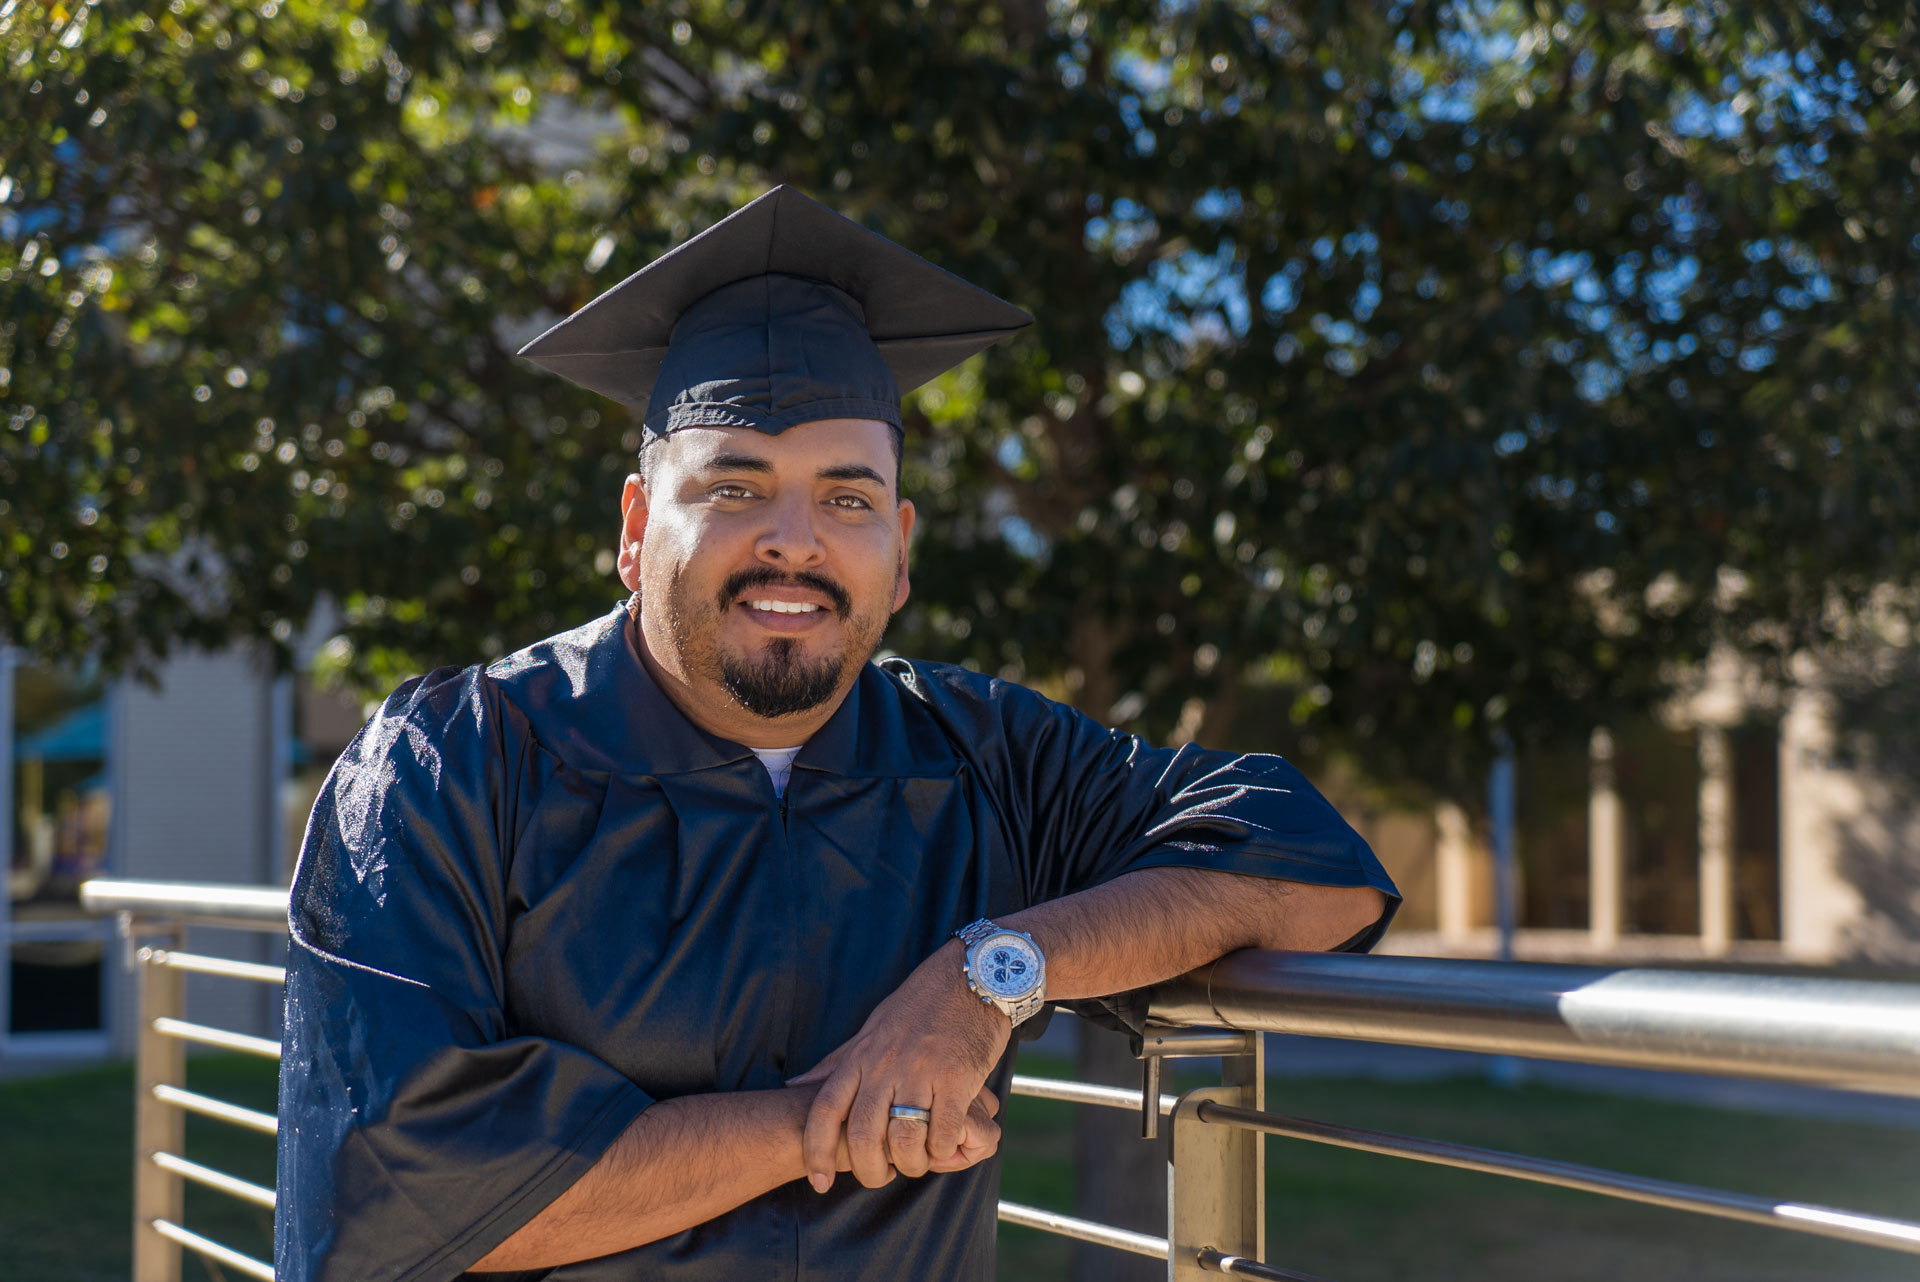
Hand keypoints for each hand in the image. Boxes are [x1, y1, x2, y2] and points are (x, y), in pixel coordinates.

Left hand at [792, 941, 1012, 1189]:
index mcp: (862, 1055)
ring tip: (917, 1162)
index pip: (825, 1109)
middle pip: (862, 1134)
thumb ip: (836, 1062)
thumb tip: (793, 1086)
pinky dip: (941, 1150)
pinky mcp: (957, 1079)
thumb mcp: (872, 1028)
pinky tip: (944, 1146)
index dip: (816, 1150)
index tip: (819, 1181)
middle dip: (868, 1170)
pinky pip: (942, 1132)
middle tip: (880, 1176)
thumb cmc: (921, 1005)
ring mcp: (921, 1071)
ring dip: (909, 1164)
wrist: (973, 977)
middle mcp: (886, 1065)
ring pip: (903, 1140)